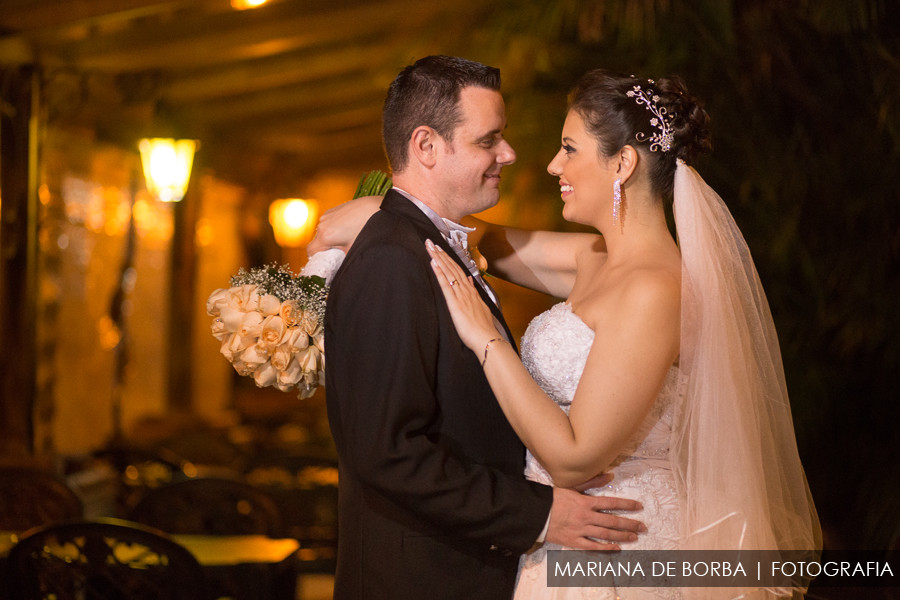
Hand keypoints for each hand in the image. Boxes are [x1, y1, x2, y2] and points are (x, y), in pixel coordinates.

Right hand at [307, 195, 380, 255]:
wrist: (377, 209)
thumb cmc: (367, 230)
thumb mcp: (353, 250)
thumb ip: (341, 260)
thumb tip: (338, 268)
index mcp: (326, 236)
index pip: (311, 252)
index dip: (317, 258)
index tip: (327, 262)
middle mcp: (323, 224)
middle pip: (317, 242)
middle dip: (326, 248)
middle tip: (339, 252)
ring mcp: (327, 215)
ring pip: (323, 232)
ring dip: (330, 238)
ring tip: (346, 239)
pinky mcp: (332, 210)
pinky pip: (328, 223)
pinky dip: (334, 228)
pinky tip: (347, 229)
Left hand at [426, 239, 500, 353]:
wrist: (486, 338)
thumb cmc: (483, 328)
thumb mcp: (480, 307)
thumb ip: (474, 293)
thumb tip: (469, 281)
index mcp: (470, 291)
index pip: (458, 270)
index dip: (449, 258)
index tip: (441, 248)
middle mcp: (465, 290)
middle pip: (452, 267)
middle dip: (441, 253)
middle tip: (431, 241)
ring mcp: (460, 295)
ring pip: (448, 272)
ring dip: (438, 258)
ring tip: (430, 247)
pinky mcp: (454, 303)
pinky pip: (445, 284)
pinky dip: (439, 272)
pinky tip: (433, 263)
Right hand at [545, 487, 645, 550]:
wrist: (535, 513)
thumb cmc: (553, 498)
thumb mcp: (572, 487)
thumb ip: (592, 482)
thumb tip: (610, 475)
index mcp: (586, 502)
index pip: (611, 503)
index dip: (627, 505)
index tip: (639, 506)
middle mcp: (586, 517)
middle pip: (613, 521)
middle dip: (630, 523)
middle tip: (643, 527)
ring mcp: (581, 530)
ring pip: (606, 534)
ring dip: (622, 536)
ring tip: (634, 537)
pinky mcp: (574, 542)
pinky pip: (593, 546)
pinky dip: (606, 548)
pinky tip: (617, 548)